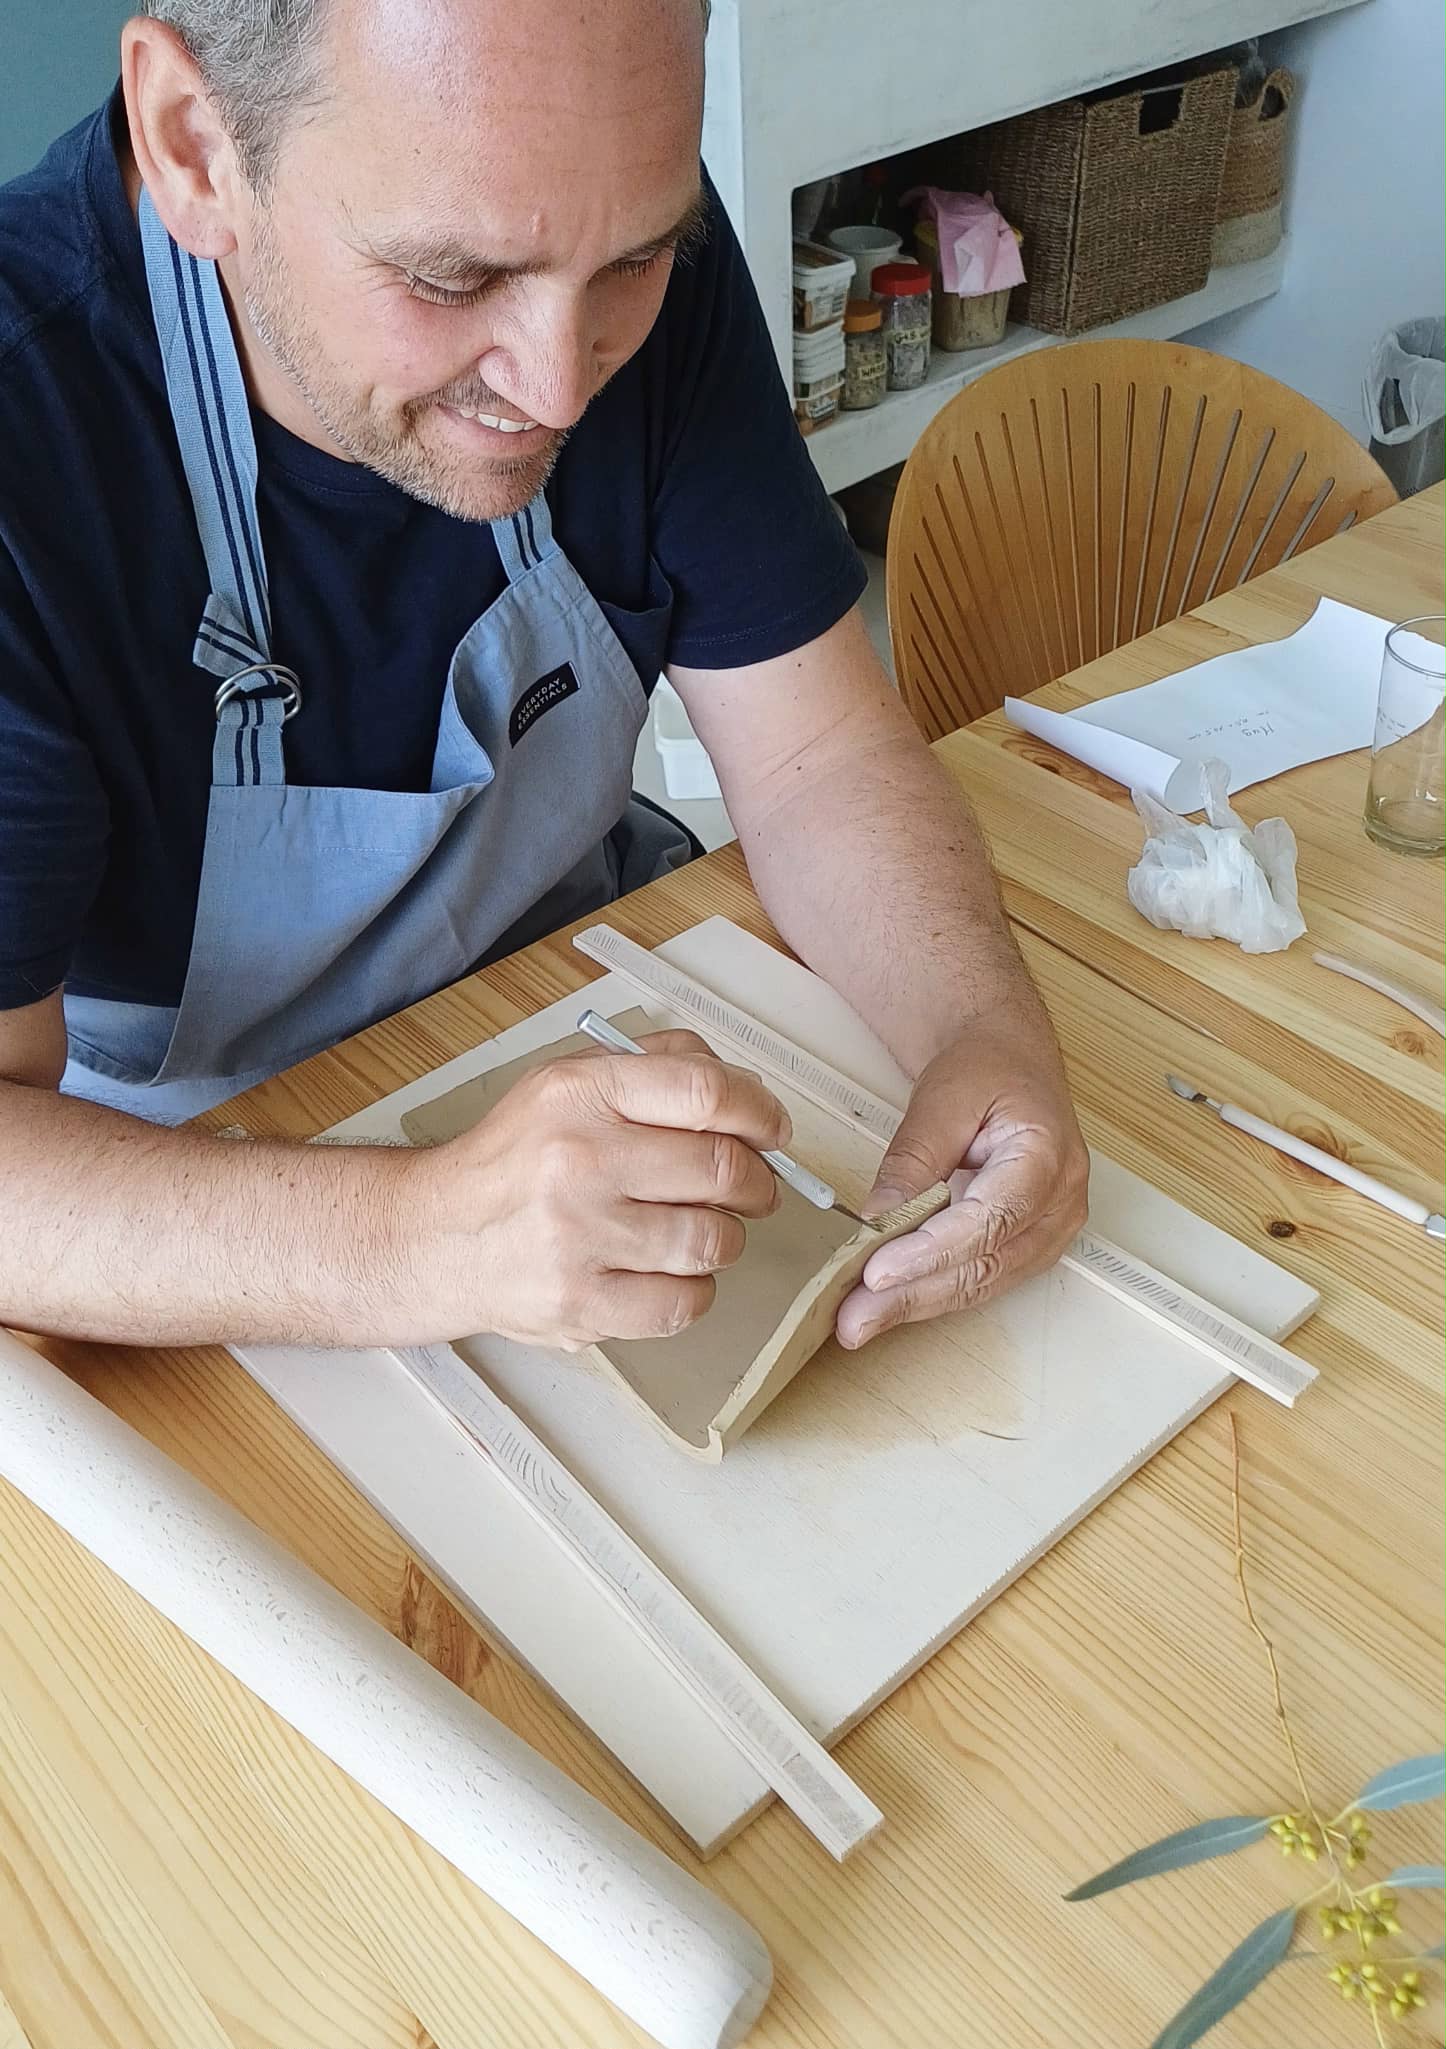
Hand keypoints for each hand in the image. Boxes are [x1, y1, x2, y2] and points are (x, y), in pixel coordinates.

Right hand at [404, 1031, 787, 1348]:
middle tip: (752, 1188)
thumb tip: (744, 1089)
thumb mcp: (566, 1083)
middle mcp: (578, 1161)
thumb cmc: (513, 1162)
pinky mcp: (581, 1305)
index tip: (773, 1130)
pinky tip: (667, 1271)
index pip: (704, 1091)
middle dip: (757, 1183)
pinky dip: (693, 1290)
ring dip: (723, 1238)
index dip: (760, 1111)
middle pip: (722, 1170)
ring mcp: (578, 1238)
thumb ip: (654, 1068)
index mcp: (579, 1094)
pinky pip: (685, 1303)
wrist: (434, 1238)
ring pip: (713, 1241)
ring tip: (698, 1230)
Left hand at [835, 1011, 1087, 1348]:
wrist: (1010, 1062)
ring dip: (920, 1303)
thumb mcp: (942, 1098)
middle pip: (987, 1264)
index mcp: (1049, 1155)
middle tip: (855, 1316)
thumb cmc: (986, 1070)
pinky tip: (893, 1304)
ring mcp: (1053, 1227)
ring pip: (985, 1283)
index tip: (877, 1270)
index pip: (990, 1220)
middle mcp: (1062, 1201)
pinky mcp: (1032, 1243)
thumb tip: (878, 1219)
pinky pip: (984, 1278)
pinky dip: (934, 1292)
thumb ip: (913, 1160)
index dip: (932, 1252)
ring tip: (861, 1319)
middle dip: (915, 1293)